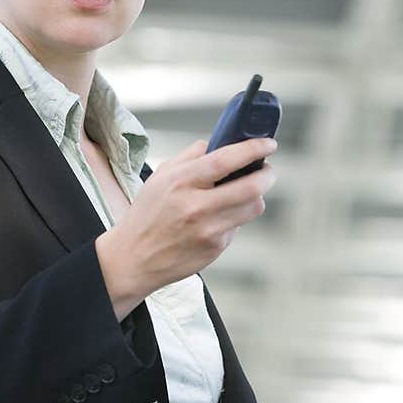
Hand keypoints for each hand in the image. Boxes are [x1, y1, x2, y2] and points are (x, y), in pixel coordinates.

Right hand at [96, 135, 277, 312]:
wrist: (134, 258)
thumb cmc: (146, 216)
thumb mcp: (160, 178)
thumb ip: (189, 157)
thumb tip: (215, 144)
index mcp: (181, 182)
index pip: (225, 160)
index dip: (253, 150)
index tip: (268, 144)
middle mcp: (196, 206)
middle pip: (251, 187)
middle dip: (267, 175)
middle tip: (267, 170)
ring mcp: (208, 230)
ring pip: (253, 208)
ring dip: (256, 197)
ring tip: (245, 192)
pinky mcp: (215, 248)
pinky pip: (238, 226)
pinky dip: (236, 217)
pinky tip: (220, 217)